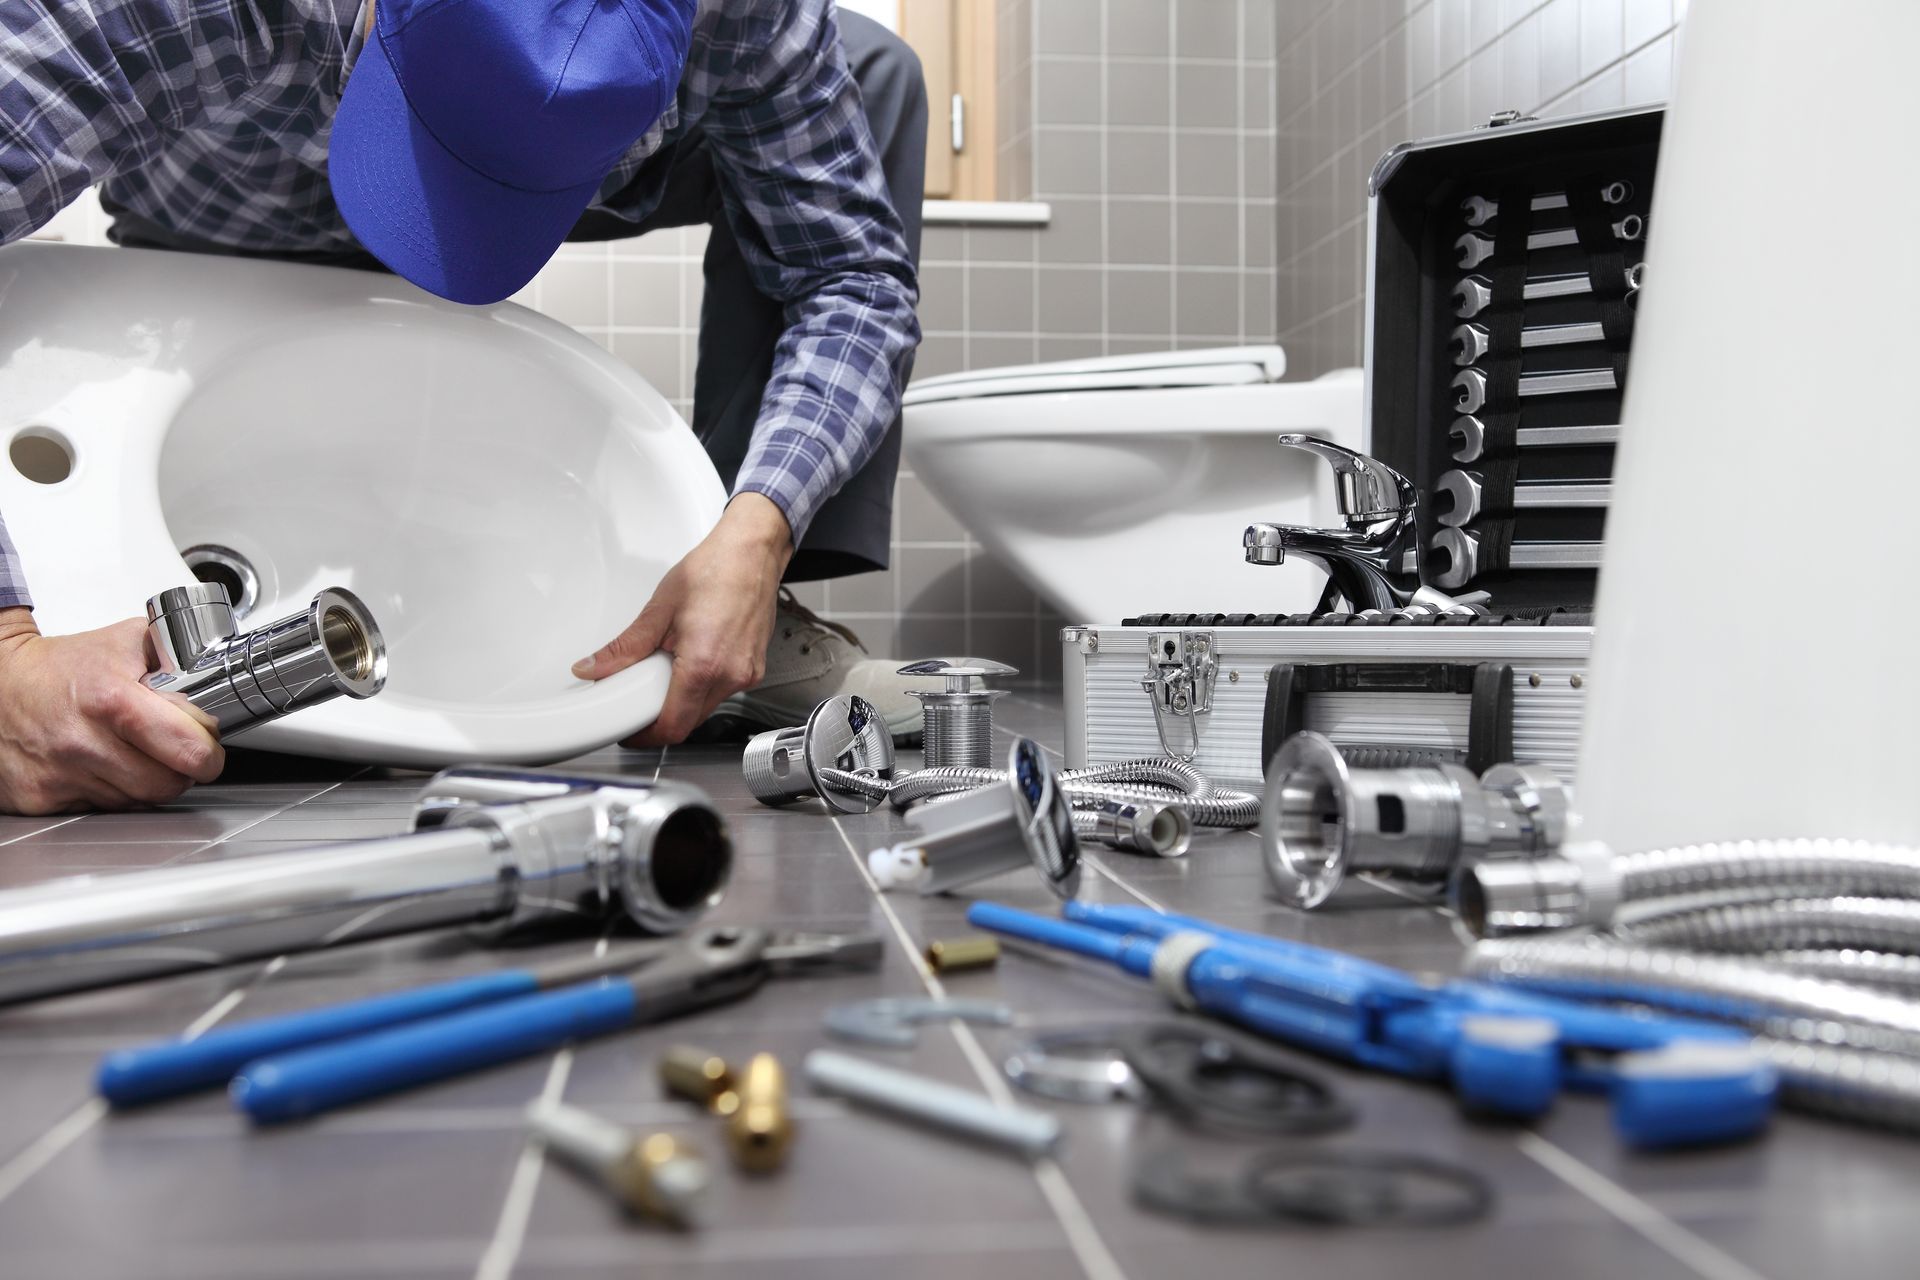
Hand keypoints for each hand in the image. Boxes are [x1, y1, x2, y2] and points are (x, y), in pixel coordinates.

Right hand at [0, 608, 225, 814]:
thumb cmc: (61, 665)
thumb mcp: (125, 642)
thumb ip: (178, 656)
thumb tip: (218, 673)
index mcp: (112, 701)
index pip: (189, 750)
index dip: (208, 751)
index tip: (207, 745)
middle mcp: (84, 743)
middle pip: (168, 785)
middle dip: (183, 771)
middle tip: (176, 753)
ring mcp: (61, 776)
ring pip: (138, 802)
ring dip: (147, 782)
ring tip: (134, 753)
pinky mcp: (41, 799)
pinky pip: (102, 810)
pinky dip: (113, 793)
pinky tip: (104, 766)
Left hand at [573, 494, 793, 746]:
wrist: (752, 553)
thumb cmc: (715, 570)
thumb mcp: (659, 610)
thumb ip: (624, 648)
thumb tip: (593, 669)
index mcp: (704, 665)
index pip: (672, 726)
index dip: (645, 736)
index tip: (629, 731)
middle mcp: (730, 676)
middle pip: (688, 723)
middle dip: (660, 718)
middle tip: (639, 699)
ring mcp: (747, 674)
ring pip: (705, 709)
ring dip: (681, 702)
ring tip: (667, 670)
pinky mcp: (754, 669)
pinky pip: (722, 692)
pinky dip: (701, 687)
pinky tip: (692, 661)